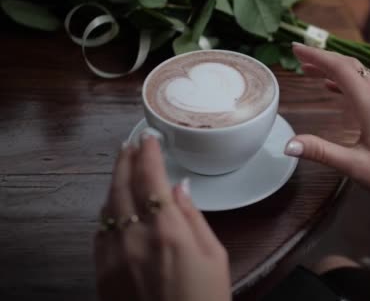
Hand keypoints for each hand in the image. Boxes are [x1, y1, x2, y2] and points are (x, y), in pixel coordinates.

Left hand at [95, 135, 230, 300]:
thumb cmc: (205, 299)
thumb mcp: (215, 256)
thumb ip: (194, 217)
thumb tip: (182, 188)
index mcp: (169, 231)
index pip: (152, 178)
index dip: (149, 153)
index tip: (150, 138)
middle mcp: (136, 238)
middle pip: (123, 185)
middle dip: (126, 159)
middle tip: (131, 144)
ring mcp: (115, 255)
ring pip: (108, 206)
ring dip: (114, 182)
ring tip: (123, 166)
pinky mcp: (104, 272)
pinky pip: (100, 233)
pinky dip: (107, 211)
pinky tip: (114, 205)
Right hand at [286, 43, 369, 196]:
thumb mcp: (355, 166)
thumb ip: (322, 152)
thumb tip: (289, 144)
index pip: (341, 69)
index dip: (317, 56)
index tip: (297, 49)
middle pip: (349, 65)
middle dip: (322, 56)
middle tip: (298, 55)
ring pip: (358, 73)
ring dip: (332, 67)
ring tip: (309, 70)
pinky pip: (364, 85)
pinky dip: (344, 80)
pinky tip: (331, 88)